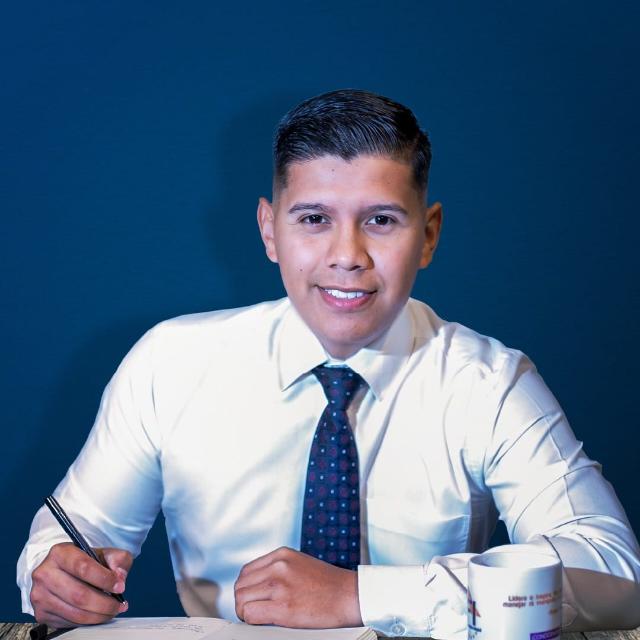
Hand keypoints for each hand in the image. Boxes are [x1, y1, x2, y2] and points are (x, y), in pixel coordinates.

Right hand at [30, 542, 132, 628]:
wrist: (62, 570)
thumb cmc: (84, 562)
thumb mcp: (104, 553)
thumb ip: (117, 559)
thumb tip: (119, 576)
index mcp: (60, 553)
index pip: (84, 567)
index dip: (105, 579)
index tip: (120, 587)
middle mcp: (45, 573)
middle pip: (79, 595)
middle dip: (105, 603)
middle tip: (119, 604)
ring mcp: (40, 595)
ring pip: (74, 613)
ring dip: (99, 615)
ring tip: (112, 610)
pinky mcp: (41, 613)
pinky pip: (68, 623)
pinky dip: (88, 622)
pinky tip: (97, 614)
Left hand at [234, 547, 361, 627]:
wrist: (349, 596)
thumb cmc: (328, 584)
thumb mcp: (300, 564)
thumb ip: (279, 568)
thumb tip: (258, 585)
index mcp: (282, 554)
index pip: (247, 571)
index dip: (246, 588)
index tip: (251, 599)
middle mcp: (278, 566)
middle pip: (240, 585)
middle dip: (243, 601)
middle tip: (252, 611)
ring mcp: (280, 585)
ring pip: (242, 599)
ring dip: (245, 611)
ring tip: (258, 616)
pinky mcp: (283, 606)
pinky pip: (251, 613)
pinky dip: (251, 619)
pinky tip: (262, 621)